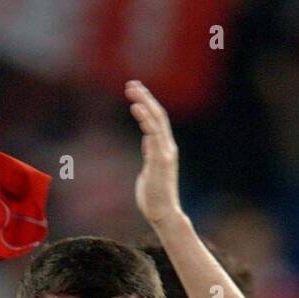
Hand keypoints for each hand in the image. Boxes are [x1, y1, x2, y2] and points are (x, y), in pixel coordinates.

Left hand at [126, 80, 181, 226]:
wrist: (163, 214)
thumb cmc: (154, 197)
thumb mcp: (149, 169)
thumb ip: (150, 154)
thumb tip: (147, 141)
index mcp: (164, 149)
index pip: (157, 121)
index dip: (147, 104)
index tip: (136, 92)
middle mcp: (167, 147)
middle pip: (158, 115)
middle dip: (145, 97)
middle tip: (132, 83)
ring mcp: (165, 152)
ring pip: (156, 120)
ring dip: (144, 102)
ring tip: (132, 89)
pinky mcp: (160, 159)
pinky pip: (153, 133)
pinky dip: (145, 118)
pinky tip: (136, 107)